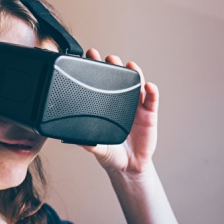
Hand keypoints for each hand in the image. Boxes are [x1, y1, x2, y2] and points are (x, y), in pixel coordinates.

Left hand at [81, 48, 157, 175]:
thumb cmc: (112, 154)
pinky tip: (148, 86)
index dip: (95, 69)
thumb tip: (72, 137)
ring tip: (129, 66)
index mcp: (106, 106)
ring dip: (134, 73)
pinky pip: (152, 100)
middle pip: (118, 78)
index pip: (100, 83)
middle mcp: (121, 102)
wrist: (129, 167)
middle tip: (109, 59)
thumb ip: (86, 142)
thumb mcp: (96, 147)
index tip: (88, 56)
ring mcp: (136, 106)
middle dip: (114, 66)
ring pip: (136, 84)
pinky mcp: (149, 114)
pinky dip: (151, 91)